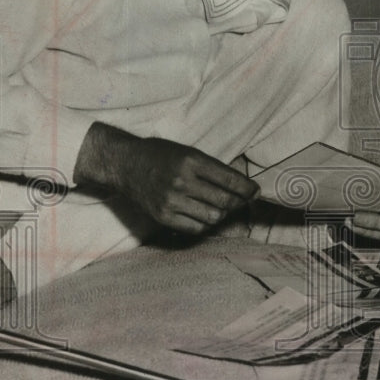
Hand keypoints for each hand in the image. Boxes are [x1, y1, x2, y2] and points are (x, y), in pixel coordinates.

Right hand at [74, 122, 258, 235]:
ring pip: (213, 217)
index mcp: (191, 161)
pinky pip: (196, 228)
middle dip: (239, 202)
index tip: (255, 192)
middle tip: (241, 200)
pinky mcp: (163, 217)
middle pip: (225, 202)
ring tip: (221, 206)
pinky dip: (205, 223)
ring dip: (222, 213)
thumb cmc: (160, 155)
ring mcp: (171, 202)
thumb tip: (244, 187)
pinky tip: (204, 214)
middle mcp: (181, 182)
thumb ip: (213, 168)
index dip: (248, 189)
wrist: (124, 165)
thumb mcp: (187, 151)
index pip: (230, 181)